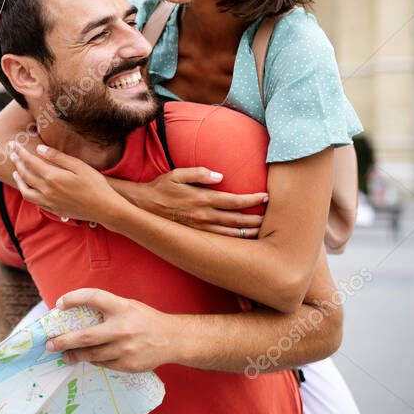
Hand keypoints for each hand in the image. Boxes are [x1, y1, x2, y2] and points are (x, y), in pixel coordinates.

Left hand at [9, 142, 127, 223]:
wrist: (104, 208)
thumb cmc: (95, 184)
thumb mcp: (78, 166)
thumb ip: (58, 157)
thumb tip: (40, 149)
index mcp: (52, 177)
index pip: (30, 162)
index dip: (20, 152)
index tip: (13, 144)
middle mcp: (47, 191)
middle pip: (25, 175)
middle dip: (16, 162)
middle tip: (11, 153)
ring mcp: (49, 202)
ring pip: (26, 191)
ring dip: (18, 180)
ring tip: (15, 171)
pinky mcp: (54, 210)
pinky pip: (34, 201)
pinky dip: (27, 192)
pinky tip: (29, 187)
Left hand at [44, 288, 179, 372]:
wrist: (173, 339)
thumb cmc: (146, 320)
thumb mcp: (128, 306)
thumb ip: (107, 309)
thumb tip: (78, 314)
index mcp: (122, 307)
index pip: (93, 297)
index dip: (74, 298)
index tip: (60, 304)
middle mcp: (122, 328)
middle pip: (84, 336)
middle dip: (63, 341)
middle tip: (50, 344)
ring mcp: (124, 349)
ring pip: (91, 355)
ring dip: (74, 355)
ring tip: (64, 355)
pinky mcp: (127, 365)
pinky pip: (103, 364)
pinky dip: (93, 361)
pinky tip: (87, 359)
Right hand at [137, 168, 267, 237]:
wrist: (142, 207)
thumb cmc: (161, 187)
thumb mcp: (177, 174)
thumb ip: (200, 173)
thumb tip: (220, 176)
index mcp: (202, 198)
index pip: (234, 201)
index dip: (252, 199)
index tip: (265, 196)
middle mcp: (203, 215)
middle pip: (236, 220)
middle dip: (255, 219)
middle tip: (271, 217)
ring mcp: (200, 228)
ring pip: (230, 233)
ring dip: (247, 232)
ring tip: (261, 231)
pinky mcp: (195, 235)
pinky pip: (218, 240)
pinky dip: (232, 240)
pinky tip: (240, 239)